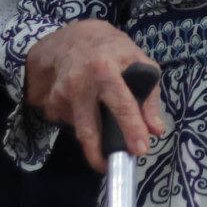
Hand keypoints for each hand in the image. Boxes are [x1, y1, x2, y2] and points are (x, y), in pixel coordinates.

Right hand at [24, 20, 165, 172]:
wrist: (72, 38)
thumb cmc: (111, 49)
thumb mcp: (137, 61)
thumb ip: (149, 96)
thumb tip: (156, 130)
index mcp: (104, 68)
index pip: (121, 104)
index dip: (132, 129)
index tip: (140, 150)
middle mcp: (79, 83)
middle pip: (89, 129)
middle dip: (100, 154)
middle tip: (112, 167)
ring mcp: (61, 95)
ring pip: (80, 131)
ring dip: (95, 140)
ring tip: (106, 139)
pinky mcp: (51, 103)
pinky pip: (71, 124)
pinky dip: (84, 124)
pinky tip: (88, 110)